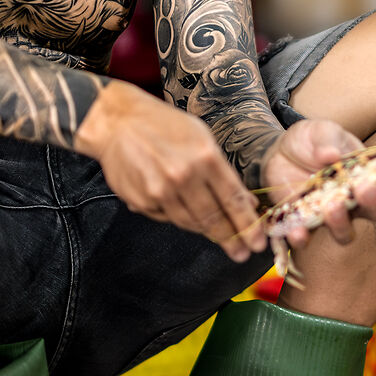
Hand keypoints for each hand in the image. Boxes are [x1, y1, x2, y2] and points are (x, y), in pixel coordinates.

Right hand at [77, 82, 262, 259]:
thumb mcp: (202, 138)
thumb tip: (246, 202)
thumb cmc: (164, 125)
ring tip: (219, 236)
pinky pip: (167, 218)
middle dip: (231, 239)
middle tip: (242, 253)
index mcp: (205, 157)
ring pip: (190, 223)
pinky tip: (182, 209)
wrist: (118, 122)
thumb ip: (224, 172)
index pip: (233, 200)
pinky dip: (178, 217)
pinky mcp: (141, 201)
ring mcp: (160, 192)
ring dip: (207, 231)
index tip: (257, 242)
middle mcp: (183, 177)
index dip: (248, 225)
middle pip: (213, 219)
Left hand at [260, 118, 375, 250]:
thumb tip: (332, 155)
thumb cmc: (312, 141)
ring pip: (346, 233)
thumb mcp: (321, 131)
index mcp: (369, 173)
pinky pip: (306, 238)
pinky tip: (298, 231)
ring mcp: (332, 215)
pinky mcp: (304, 223)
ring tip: (331, 205)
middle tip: (365, 189)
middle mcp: (356, 200)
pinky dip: (303, 237)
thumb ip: (328, 140)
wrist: (278, 152)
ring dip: (342, 223)